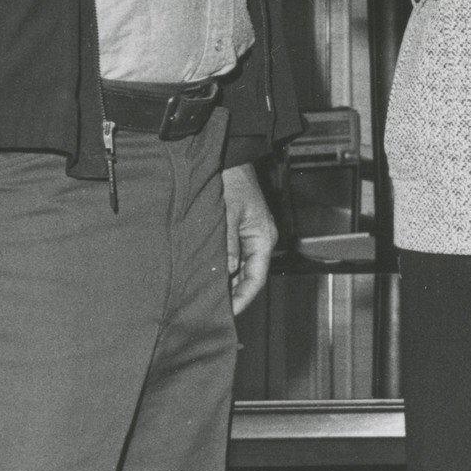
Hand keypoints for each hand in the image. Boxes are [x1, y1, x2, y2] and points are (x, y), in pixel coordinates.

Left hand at [220, 160, 275, 317]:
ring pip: (240, 267)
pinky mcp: (238, 230)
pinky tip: (209, 276)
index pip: (256, 278)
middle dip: (233, 294)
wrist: (230, 157)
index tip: (228, 313)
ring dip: (226, 281)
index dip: (242, 298)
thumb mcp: (228, 212)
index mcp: (263, 237)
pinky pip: (233, 256)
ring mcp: (249, 235)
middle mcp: (259, 239)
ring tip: (208, 298)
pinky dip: (223, 268)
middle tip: (213, 310)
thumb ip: (228, 244)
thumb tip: (227, 271)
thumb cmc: (233, 179)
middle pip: (249, 276)